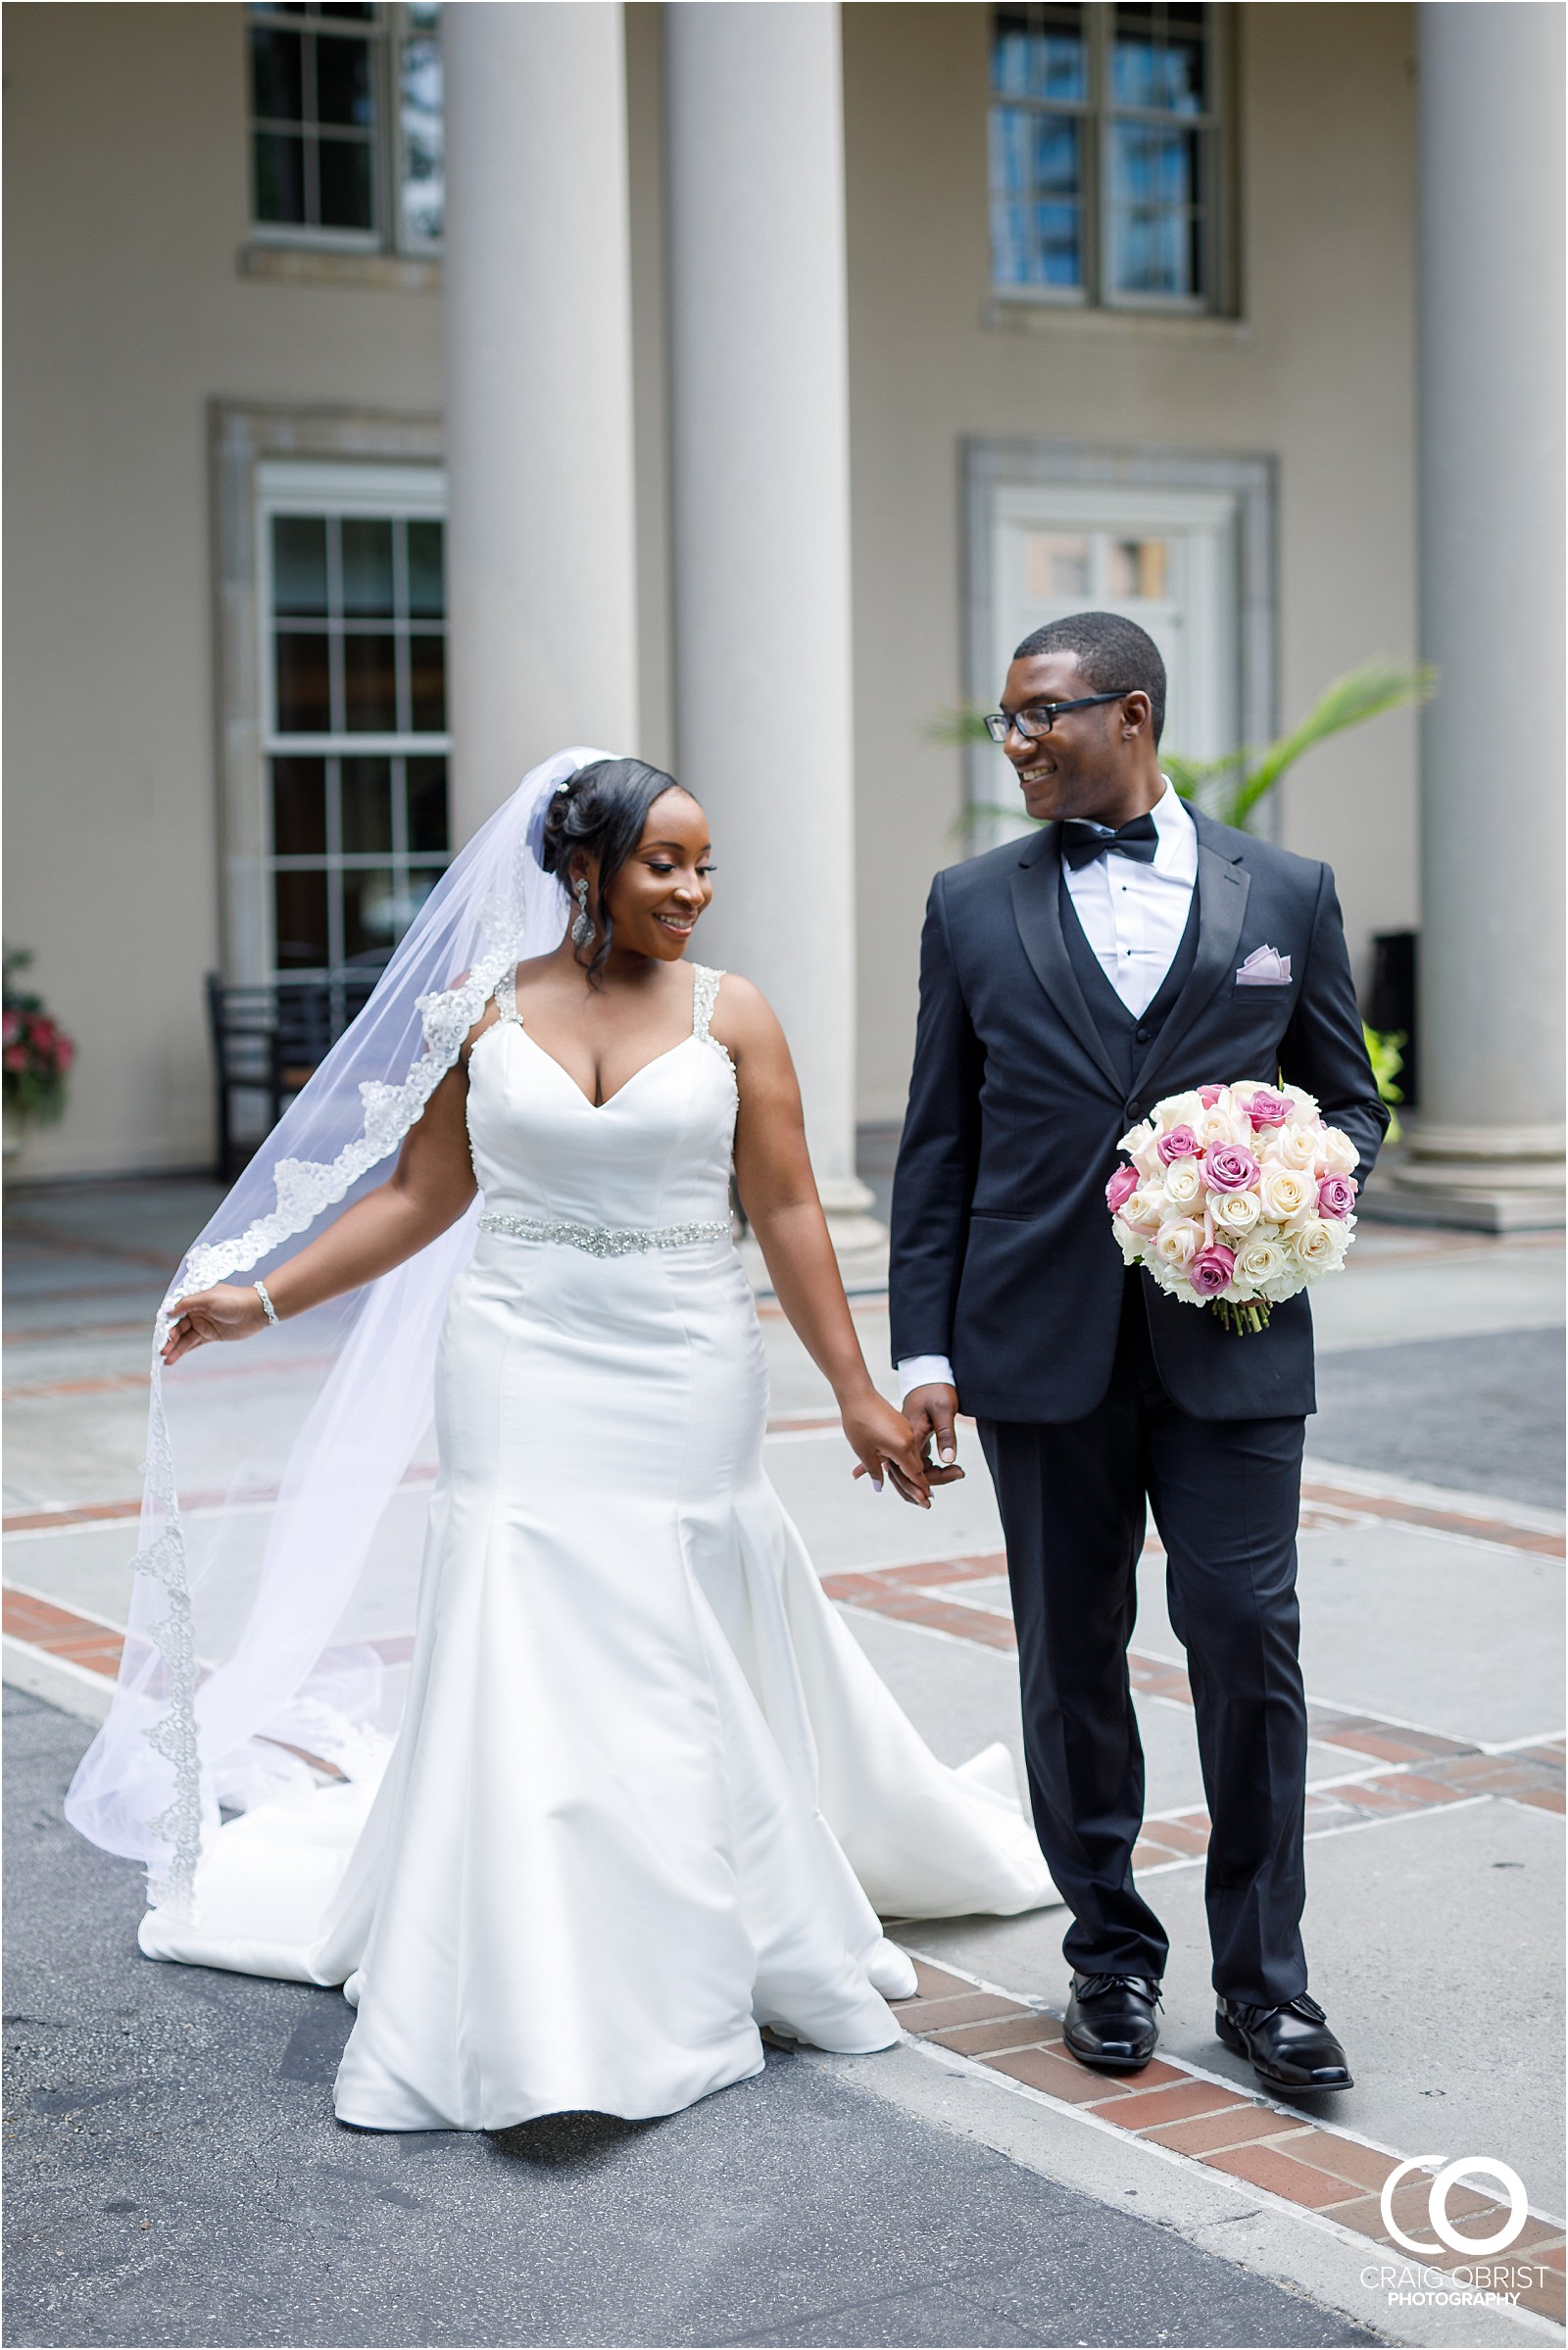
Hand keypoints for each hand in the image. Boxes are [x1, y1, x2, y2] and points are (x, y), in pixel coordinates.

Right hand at [160, 1283, 269, 1364]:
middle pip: (177, 1328)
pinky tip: (173, 1358)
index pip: (174, 1314)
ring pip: (184, 1338)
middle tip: (162, 1352)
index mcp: (193, 1301)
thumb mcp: (208, 1299)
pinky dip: (184, 1351)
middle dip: (169, 1340)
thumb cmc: (232, 1300)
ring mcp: (203, 1325)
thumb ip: (186, 1304)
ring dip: (175, 1348)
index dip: (166, 1325)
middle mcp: (196, 1313)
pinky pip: (194, 1344)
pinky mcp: (211, 1335)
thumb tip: (167, 1311)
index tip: (162, 1336)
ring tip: (166, 1360)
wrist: (256, 1310)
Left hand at [843, 1389, 931, 1508]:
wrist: (858, 1394)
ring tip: (917, 1486)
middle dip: (919, 1483)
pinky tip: (906, 1465)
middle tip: (925, 1501)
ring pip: (913, 1456)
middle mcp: (909, 1439)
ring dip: (914, 1471)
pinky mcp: (902, 1424)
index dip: (920, 1489)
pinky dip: (908, 1458)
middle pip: (916, 1466)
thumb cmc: (858, 1422)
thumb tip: (879, 1487)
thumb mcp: (864, 1451)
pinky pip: (908, 1446)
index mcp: (902, 1447)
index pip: (915, 1473)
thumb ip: (874, 1471)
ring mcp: (906, 1430)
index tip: (927, 1502)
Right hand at [901, 1383, 964, 1486]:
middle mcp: (903, 1441)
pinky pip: (914, 1461)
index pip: (915, 1469)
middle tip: (959, 1473)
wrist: (927, 1373)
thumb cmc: (936, 1388)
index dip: (932, 1480)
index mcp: (909, 1435)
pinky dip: (925, 1471)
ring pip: (911, 1469)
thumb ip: (946, 1435)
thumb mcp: (945, 1409)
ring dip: (930, 1477)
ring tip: (956, 1472)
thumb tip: (948, 1460)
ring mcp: (905, 1441)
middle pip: (910, 1474)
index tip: (956, 1475)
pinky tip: (938, 1472)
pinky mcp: (911, 1439)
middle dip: (931, 1482)